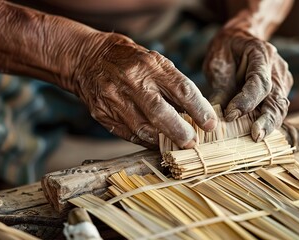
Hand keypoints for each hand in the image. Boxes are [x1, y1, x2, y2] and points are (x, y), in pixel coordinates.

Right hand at [72, 33, 216, 147]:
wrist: (88, 59)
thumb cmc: (131, 61)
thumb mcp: (155, 63)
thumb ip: (174, 86)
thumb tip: (197, 113)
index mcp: (150, 65)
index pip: (181, 89)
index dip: (199, 110)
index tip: (210, 124)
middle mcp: (131, 81)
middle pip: (160, 113)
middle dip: (180, 132)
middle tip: (192, 142)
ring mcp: (113, 98)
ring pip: (143, 129)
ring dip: (163, 140)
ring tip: (175, 143)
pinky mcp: (102, 114)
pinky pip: (128, 134)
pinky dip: (145, 140)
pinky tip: (155, 141)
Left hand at [203, 29, 292, 141]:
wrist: (239, 40)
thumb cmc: (225, 51)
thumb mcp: (217, 63)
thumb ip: (220, 88)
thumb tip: (216, 116)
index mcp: (261, 53)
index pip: (259, 81)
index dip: (246, 101)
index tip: (230, 115)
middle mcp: (276, 67)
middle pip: (276, 97)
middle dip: (267, 119)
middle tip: (255, 136)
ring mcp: (282, 79)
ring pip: (280, 107)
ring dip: (269, 124)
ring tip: (256, 138)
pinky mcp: (281, 91)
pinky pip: (276, 109)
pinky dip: (268, 121)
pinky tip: (257, 133)